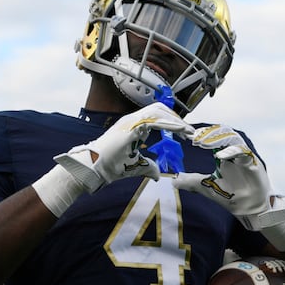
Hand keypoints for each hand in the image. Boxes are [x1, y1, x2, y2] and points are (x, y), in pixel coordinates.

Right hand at [55, 102, 194, 192]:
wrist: (95, 168)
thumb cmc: (111, 166)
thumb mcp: (137, 167)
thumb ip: (149, 168)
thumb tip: (158, 175)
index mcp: (134, 126)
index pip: (157, 117)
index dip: (173, 123)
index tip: (186, 133)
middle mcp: (133, 119)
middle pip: (160, 109)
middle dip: (176, 118)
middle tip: (189, 131)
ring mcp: (131, 120)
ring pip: (159, 111)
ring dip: (176, 120)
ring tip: (189, 131)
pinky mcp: (131, 125)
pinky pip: (155, 119)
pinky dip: (170, 124)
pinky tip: (181, 130)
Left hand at [172, 125, 284, 231]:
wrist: (249, 210)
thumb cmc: (231, 196)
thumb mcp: (207, 188)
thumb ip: (193, 182)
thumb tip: (174, 181)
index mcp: (224, 155)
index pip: (213, 138)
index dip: (202, 135)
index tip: (188, 135)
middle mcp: (234, 153)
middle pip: (223, 134)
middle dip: (208, 134)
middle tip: (194, 137)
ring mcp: (244, 157)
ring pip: (233, 139)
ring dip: (218, 138)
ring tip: (203, 142)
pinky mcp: (254, 163)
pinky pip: (244, 152)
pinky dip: (232, 151)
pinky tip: (220, 155)